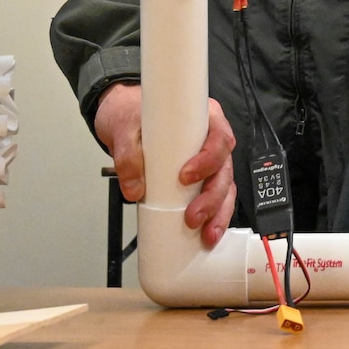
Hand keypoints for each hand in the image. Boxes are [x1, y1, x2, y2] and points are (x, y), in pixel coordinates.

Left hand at [93, 83, 236, 247]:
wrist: (123, 118)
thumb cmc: (132, 114)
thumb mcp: (125, 128)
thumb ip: (127, 156)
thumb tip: (135, 188)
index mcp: (202, 118)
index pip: (219, 138)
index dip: (208, 160)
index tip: (186, 176)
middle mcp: (210, 139)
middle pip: (225, 169)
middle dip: (213, 197)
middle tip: (192, 216)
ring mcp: (207, 161)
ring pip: (224, 187)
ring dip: (218, 213)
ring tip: (206, 233)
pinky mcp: (198, 179)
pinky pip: (214, 197)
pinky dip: (213, 216)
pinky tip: (207, 234)